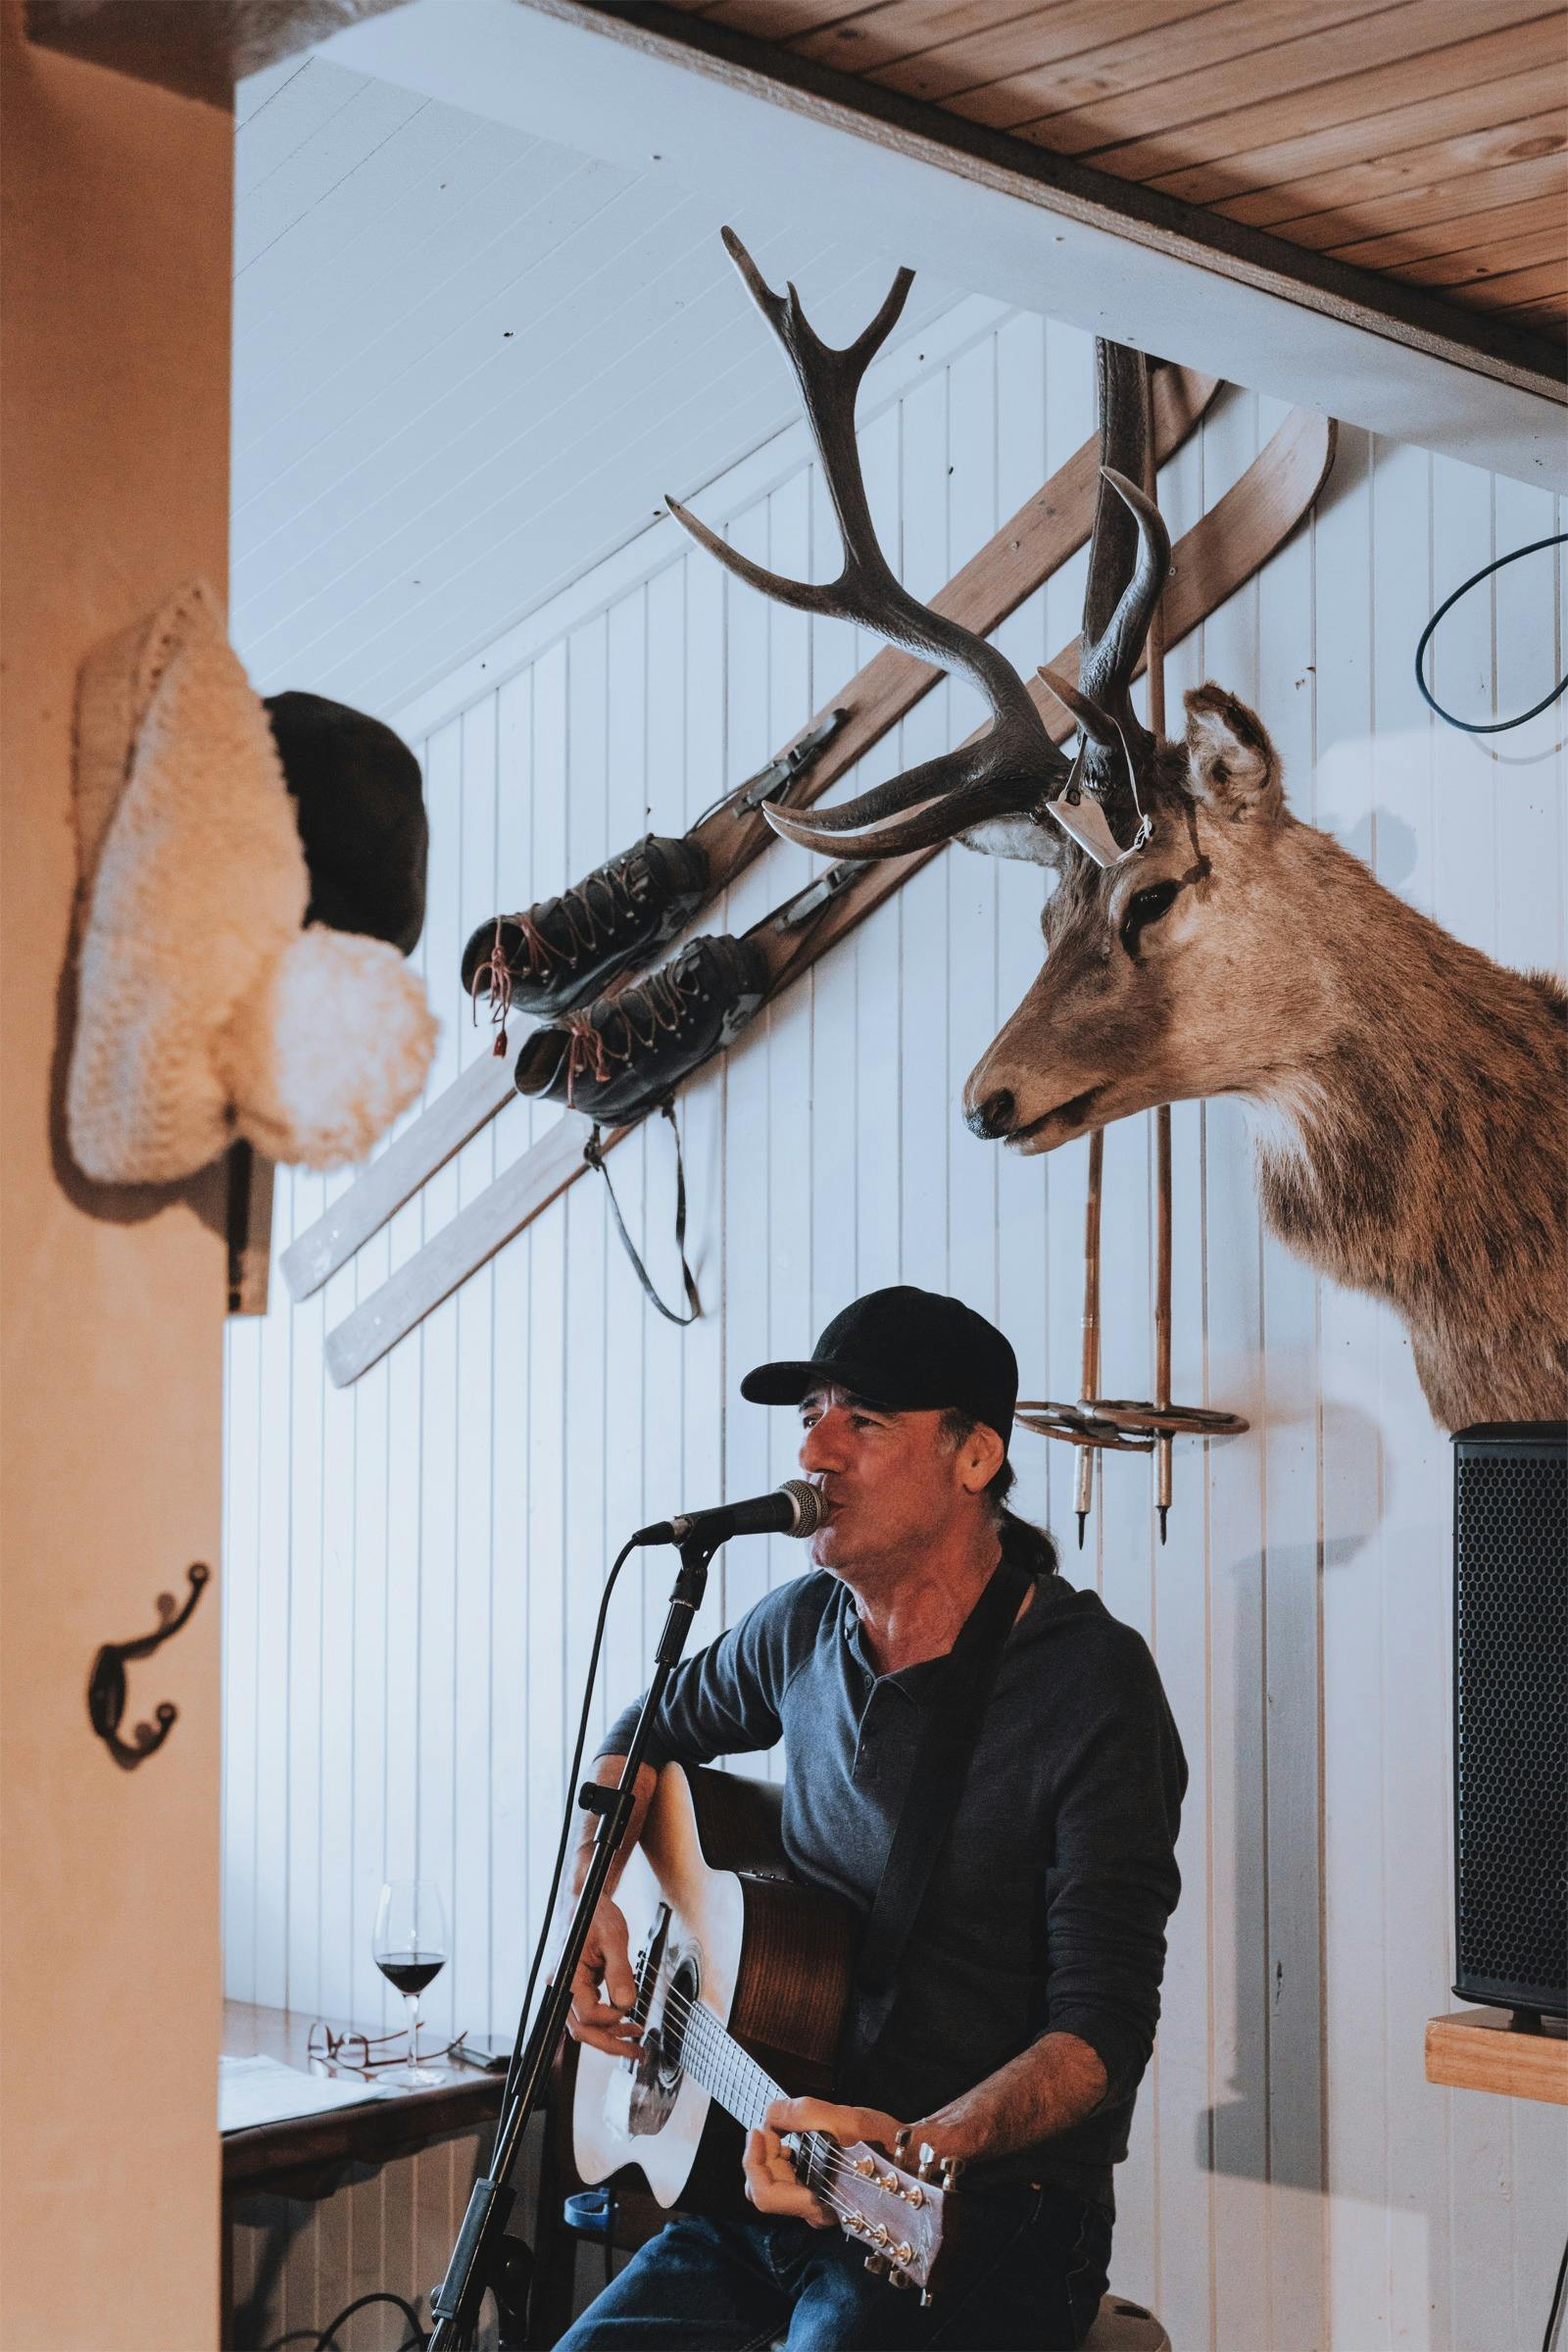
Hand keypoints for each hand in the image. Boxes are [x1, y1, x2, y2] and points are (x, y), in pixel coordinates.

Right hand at [561, 1894, 641, 2056]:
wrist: (584, 1898)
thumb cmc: (596, 1913)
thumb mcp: (615, 1937)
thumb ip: (620, 1971)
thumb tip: (627, 2004)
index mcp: (566, 1975)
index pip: (588, 2014)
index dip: (613, 2018)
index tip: (632, 2011)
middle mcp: (560, 1987)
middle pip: (581, 2030)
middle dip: (610, 2044)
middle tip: (637, 2053)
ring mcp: (566, 1989)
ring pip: (584, 2026)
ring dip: (609, 2036)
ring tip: (636, 2041)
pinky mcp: (575, 1987)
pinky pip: (588, 2013)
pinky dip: (606, 2021)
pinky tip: (625, 2021)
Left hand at [742, 2095, 906, 2228]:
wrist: (910, 2157)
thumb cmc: (886, 2143)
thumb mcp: (850, 2120)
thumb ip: (807, 2114)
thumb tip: (770, 2115)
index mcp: (819, 2203)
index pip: (765, 2194)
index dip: (753, 2161)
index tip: (759, 2130)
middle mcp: (814, 2211)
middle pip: (762, 2189)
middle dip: (760, 2155)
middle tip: (774, 2126)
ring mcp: (814, 2204)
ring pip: (770, 2185)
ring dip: (770, 2155)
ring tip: (786, 2131)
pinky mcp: (815, 2193)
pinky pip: (782, 2179)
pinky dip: (779, 2157)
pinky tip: (794, 2141)